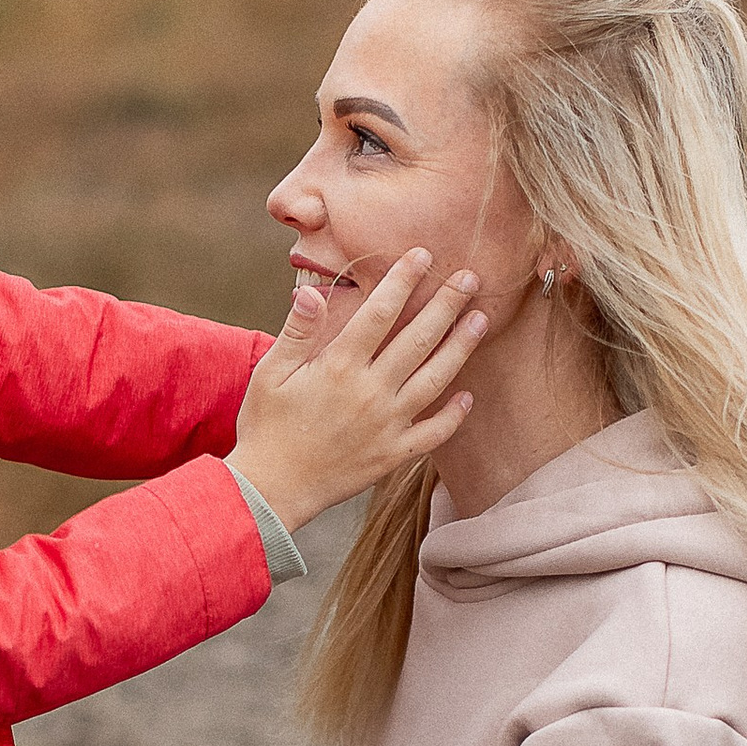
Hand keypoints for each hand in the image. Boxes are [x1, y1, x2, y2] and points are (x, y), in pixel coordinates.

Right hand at [233, 249, 484, 534]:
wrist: (271, 490)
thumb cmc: (265, 427)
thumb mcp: (270, 374)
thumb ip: (297, 331)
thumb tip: (313, 292)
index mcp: (339, 366)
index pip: (380, 312)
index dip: (404, 280)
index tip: (422, 256)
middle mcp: (370, 391)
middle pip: (419, 338)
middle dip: (446, 303)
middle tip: (470, 277)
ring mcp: (387, 425)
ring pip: (435, 379)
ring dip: (461, 347)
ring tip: (481, 319)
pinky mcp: (393, 454)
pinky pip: (433, 433)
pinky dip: (454, 414)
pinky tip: (468, 395)